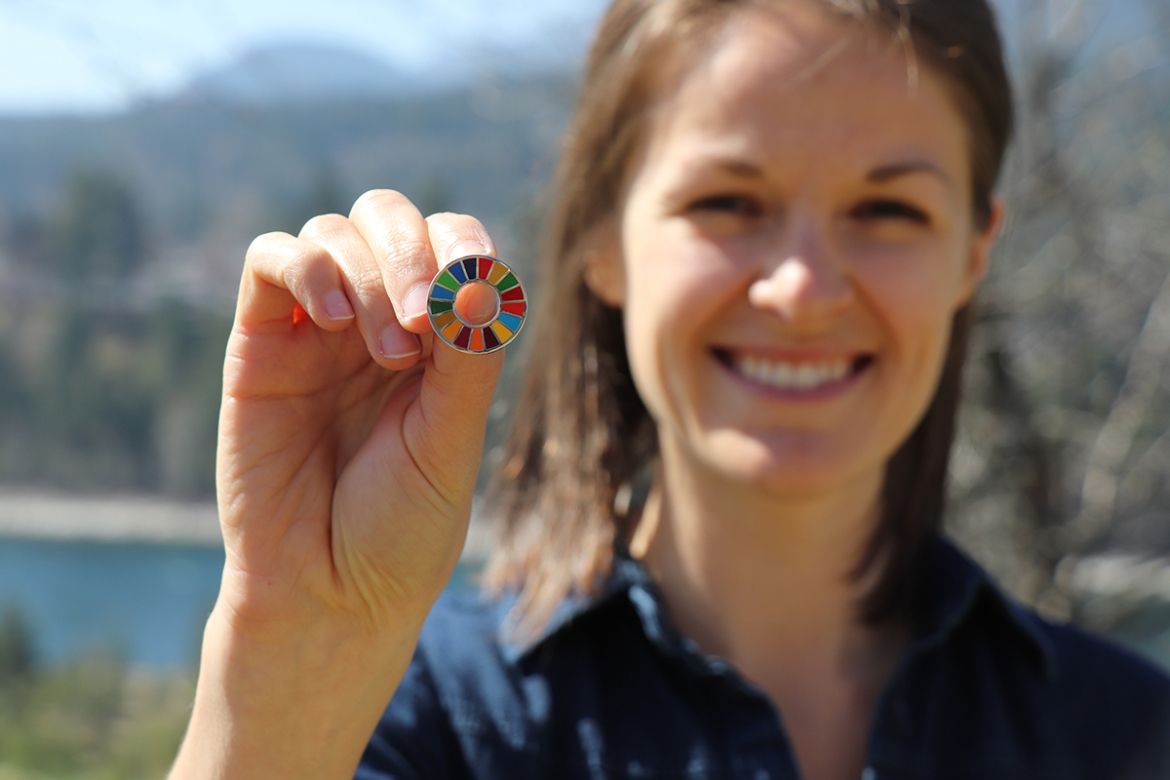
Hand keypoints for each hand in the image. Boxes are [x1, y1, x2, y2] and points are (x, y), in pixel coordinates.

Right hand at [215, 189, 502, 639]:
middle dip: (412, 251)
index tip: (469, 308)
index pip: (452, 245)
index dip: (463, 250)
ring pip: (335, 232)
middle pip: (389, 218)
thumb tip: (484, 272)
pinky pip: (269, 259)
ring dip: (368, 276)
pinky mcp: (258, 343)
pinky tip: (328, 318)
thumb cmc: (400, 528)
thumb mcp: (451, 441)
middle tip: (424, 320)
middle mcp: (376, 322)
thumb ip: (468, 358)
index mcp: (437, 341)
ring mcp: (315, 330)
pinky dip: (304, 265)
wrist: (326, 594)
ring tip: (388, 356)